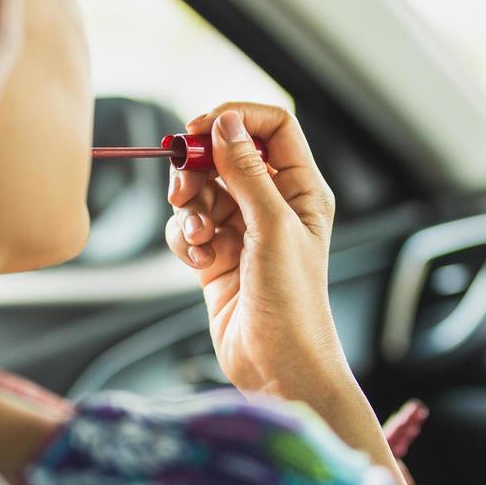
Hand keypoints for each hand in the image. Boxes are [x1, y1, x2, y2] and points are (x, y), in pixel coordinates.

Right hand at [165, 103, 349, 406]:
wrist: (277, 365)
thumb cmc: (292, 302)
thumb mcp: (272, 227)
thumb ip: (247, 172)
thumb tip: (226, 123)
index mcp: (301, 190)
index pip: (272, 127)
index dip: (235, 119)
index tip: (198, 130)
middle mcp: (274, 205)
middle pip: (227, 157)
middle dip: (199, 169)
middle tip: (183, 188)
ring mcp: (243, 231)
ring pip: (201, 192)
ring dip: (189, 210)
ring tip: (198, 237)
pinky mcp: (217, 258)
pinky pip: (188, 229)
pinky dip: (185, 241)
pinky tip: (199, 262)